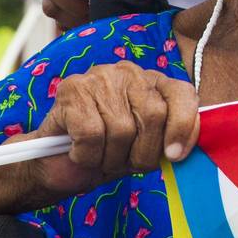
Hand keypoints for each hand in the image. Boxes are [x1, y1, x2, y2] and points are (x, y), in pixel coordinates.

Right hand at [4, 62, 199, 210]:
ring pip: (122, 129)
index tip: (174, 156)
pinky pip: (92, 135)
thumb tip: (180, 149)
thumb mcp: (144, 149)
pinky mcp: (71, 91)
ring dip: (110, 158)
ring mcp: (99, 78)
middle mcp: (128, 72)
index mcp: (152, 82)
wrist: (53, 165)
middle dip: (141, 153)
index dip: (183, 127)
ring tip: (99, 156)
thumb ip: (166, 141)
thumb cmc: (105, 154)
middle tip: (123, 162)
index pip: (183, 94)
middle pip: (153, 115)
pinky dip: (87, 156)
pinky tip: (78, 151)